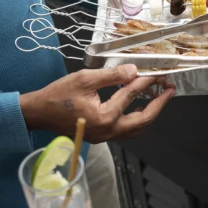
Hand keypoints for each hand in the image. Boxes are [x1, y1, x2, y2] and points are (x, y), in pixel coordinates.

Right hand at [20, 65, 174, 142]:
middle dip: (159, 103)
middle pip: (143, 120)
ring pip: (137, 128)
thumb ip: (111, 75)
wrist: (38, 113)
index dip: (146, 81)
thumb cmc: (57, 95)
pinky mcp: (102, 136)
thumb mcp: (84, 79)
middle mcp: (109, 130)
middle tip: (170, 89)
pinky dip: (137, 119)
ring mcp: (106, 136)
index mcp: (105, 116)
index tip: (156, 71)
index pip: (132, 95)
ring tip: (160, 97)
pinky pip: (126, 130)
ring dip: (150, 113)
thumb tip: (134, 71)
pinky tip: (140, 107)